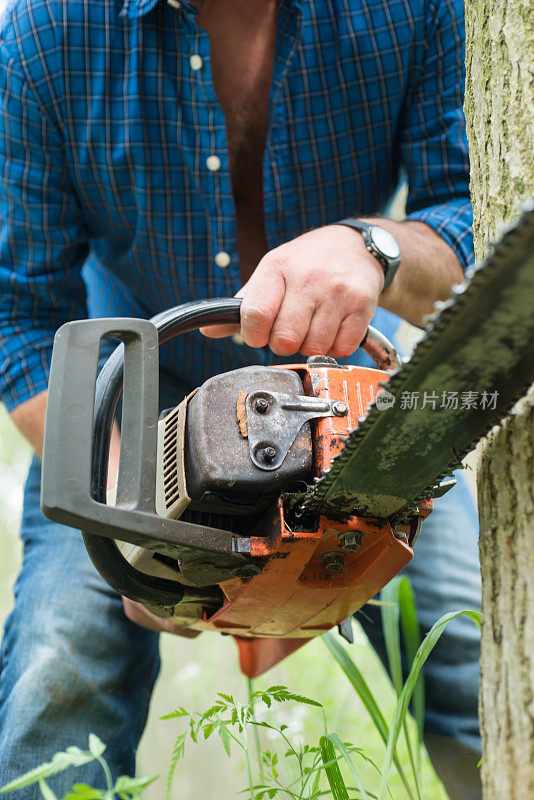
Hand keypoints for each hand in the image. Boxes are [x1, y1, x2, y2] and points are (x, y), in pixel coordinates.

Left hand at [201, 225, 383, 357]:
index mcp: (277, 268)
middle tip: (291, 329)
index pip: (256, 316)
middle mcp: (308, 278)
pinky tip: (333, 328)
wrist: (356, 247)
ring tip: (314, 325)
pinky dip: (335, 347)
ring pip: (314, 348)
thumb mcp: (271, 273)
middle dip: (284, 343)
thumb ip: (243, 306)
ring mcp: (337, 292)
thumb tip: (208, 330)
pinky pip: (341, 348)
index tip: (260, 332)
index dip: (254, 335)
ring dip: (310, 346)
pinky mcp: (362, 305)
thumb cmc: (307, 264)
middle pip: (285, 340)